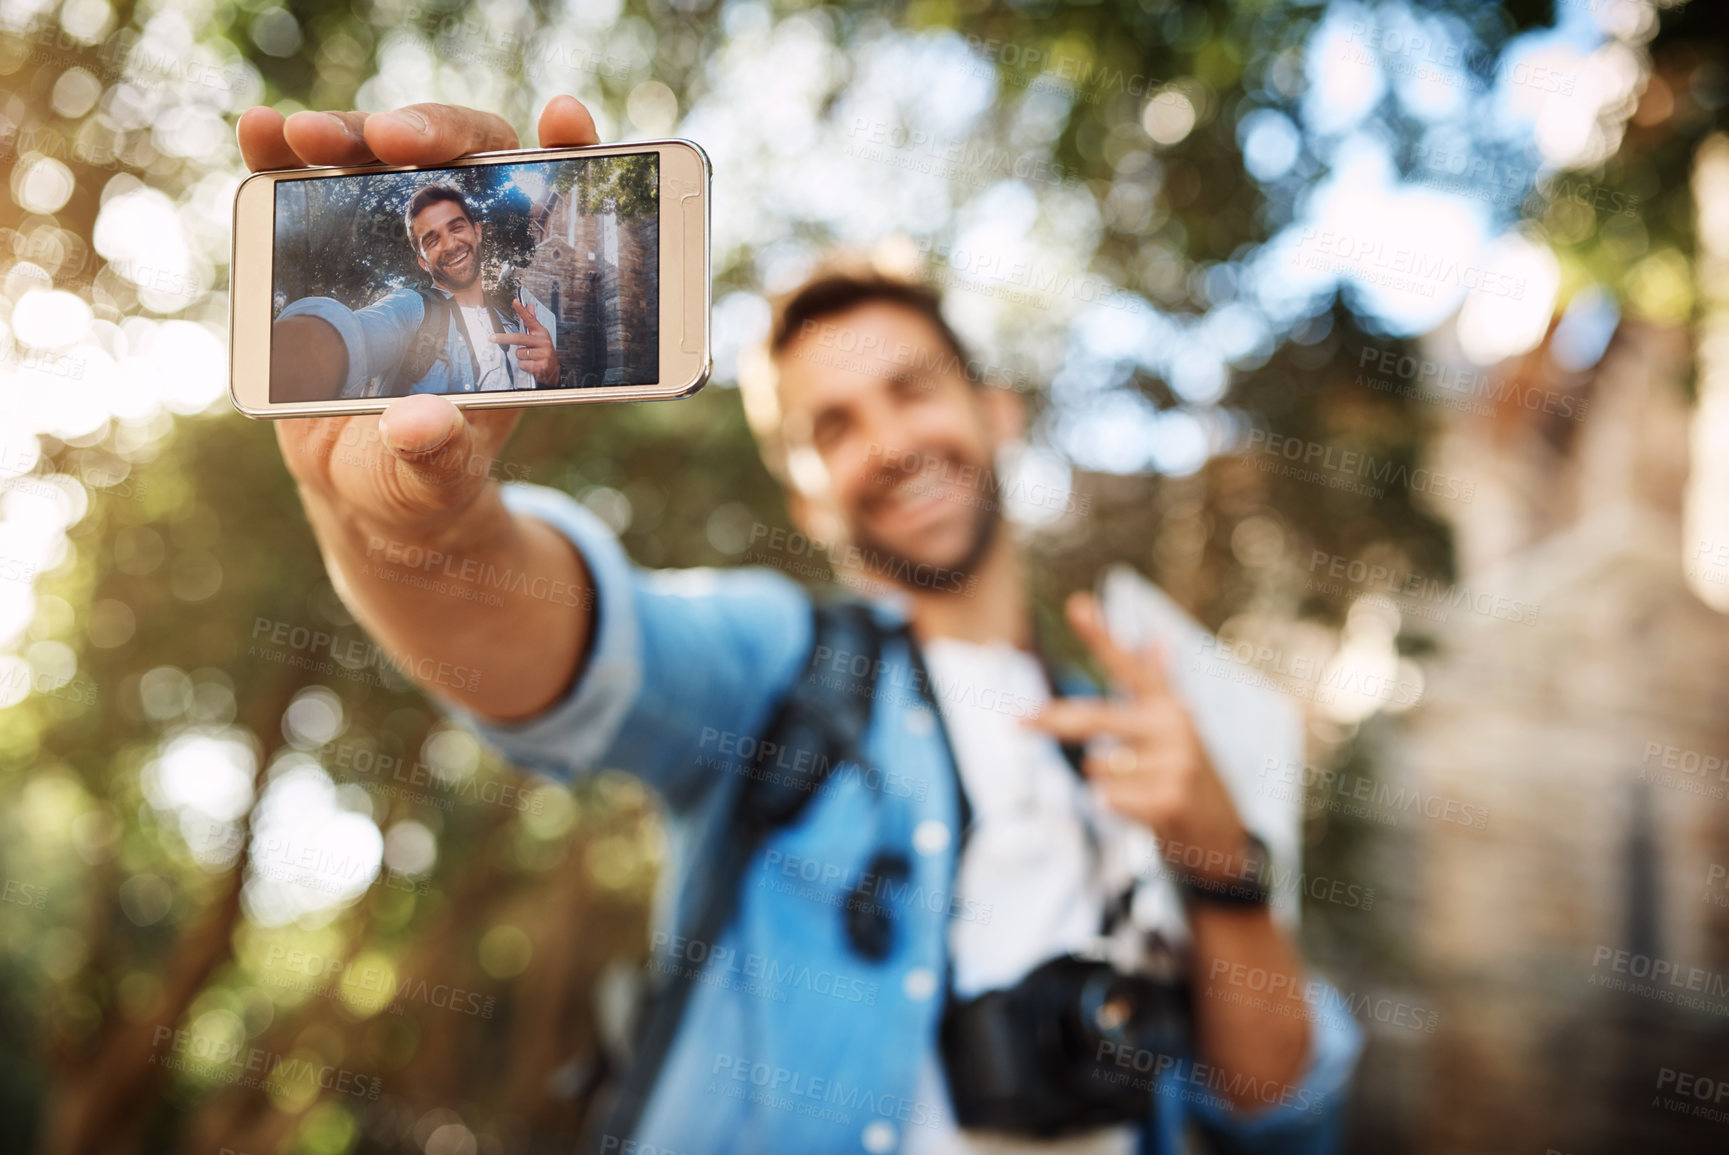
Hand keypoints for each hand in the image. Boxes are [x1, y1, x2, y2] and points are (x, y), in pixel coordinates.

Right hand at [236, 97, 597, 538]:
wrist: (361, 482)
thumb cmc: (420, 477)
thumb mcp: (434, 477)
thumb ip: (435, 456)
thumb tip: (423, 425)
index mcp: (510, 298)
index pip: (551, 205)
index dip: (565, 152)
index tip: (564, 120)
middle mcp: (458, 256)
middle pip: (460, 160)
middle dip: (432, 133)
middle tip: (395, 140)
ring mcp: (390, 245)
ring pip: (381, 161)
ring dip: (348, 135)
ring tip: (308, 138)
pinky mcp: (325, 250)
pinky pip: (304, 187)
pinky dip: (279, 154)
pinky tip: (258, 134)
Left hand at [494, 299, 559, 385]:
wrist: (553, 369)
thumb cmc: (543, 351)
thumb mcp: (539, 335)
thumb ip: (532, 321)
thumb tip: (530, 305)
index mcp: (541, 332)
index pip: (530, 319)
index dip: (522, 310)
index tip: (515, 302)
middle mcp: (543, 341)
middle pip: (519, 338)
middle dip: (503, 338)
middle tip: (492, 338)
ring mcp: (543, 354)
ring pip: (519, 353)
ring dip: (520, 358)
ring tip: (529, 358)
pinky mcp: (541, 365)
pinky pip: (523, 364)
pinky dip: (524, 366)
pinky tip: (531, 365)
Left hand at [1025, 591, 1252, 885]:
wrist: (1224, 837)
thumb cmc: (1188, 775)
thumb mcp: (1178, 728)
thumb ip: (1158, 684)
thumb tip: (1158, 639)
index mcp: (1171, 705)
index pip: (1130, 666)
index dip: (1102, 636)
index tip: (1076, 604)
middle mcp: (1175, 727)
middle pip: (1095, 719)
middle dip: (1051, 721)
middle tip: (1015, 723)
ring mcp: (1175, 763)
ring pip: (1097, 767)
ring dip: (1104, 780)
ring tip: (1139, 790)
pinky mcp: (1169, 800)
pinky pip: (1107, 800)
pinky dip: (1114, 807)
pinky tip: (1143, 811)